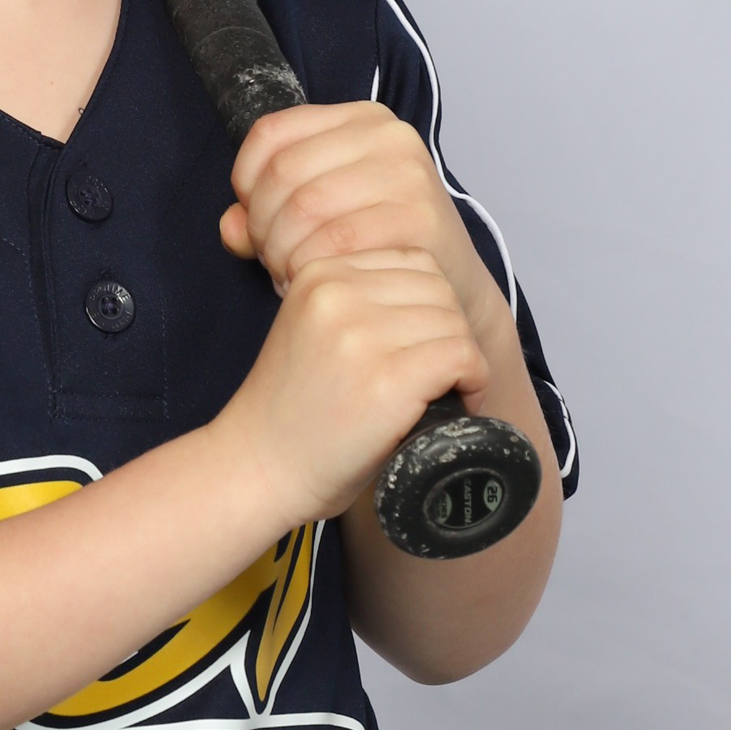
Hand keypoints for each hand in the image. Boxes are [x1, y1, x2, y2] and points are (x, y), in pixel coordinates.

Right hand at [212, 248, 490, 527]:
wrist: (257, 468)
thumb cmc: (291, 411)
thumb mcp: (310, 330)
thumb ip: (353, 302)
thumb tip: (433, 298)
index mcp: (319, 273)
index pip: (414, 261)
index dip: (430, 305)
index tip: (419, 345)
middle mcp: (339, 293)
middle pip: (440, 289)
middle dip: (449, 331)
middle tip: (438, 374)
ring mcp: (362, 334)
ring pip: (455, 322)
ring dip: (462, 359)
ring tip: (444, 392)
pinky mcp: (388, 378)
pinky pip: (463, 357)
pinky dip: (473, 382)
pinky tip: (457, 402)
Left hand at [220, 101, 503, 343]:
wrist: (451, 289)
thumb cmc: (380, 247)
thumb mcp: (321, 213)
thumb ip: (264, 212)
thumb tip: (232, 226)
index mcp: (361, 120)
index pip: (270, 133)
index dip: (245, 182)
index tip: (255, 219)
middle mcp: (389, 136)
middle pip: (281, 173)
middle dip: (263, 227)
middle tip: (272, 259)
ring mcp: (408, 174)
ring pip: (303, 208)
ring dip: (282, 253)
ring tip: (292, 274)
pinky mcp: (419, 217)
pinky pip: (334, 244)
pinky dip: (312, 270)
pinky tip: (321, 283)